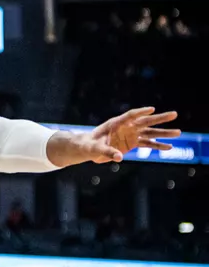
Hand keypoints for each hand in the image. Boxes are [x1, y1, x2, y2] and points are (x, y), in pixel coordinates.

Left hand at [46, 107, 179, 167]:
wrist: (88, 149)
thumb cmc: (89, 146)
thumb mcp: (95, 149)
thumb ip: (107, 151)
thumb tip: (119, 157)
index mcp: (116, 123)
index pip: (130, 115)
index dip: (141, 112)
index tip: (152, 109)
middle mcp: (126, 127)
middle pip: (145, 121)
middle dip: (160, 118)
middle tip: (174, 114)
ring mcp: (130, 135)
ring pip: (150, 132)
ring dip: (163, 133)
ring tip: (178, 132)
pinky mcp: (132, 144)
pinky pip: (148, 144)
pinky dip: (158, 145)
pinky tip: (169, 146)